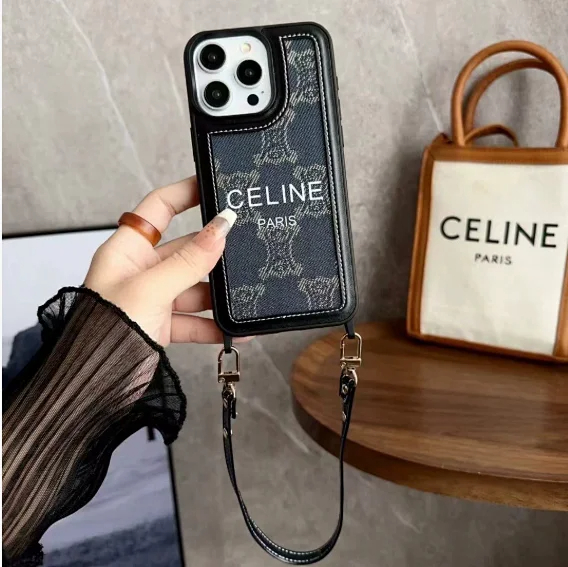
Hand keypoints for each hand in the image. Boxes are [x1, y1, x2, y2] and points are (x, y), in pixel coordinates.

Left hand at [85, 177, 240, 345]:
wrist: (95, 382)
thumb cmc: (104, 330)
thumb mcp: (152, 288)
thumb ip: (190, 260)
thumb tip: (222, 227)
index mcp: (127, 250)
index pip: (158, 208)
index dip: (185, 193)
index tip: (215, 186)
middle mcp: (140, 270)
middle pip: (185, 250)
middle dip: (213, 255)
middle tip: (243, 248)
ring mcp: (153, 298)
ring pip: (195, 288)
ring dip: (218, 296)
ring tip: (244, 295)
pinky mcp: (163, 325)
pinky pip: (195, 320)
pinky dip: (215, 326)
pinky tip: (236, 330)